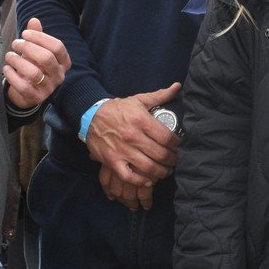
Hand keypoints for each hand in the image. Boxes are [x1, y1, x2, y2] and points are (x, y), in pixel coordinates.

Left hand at [4, 17, 70, 108]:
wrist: (26, 92)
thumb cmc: (33, 65)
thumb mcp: (35, 50)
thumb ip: (36, 36)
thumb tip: (34, 20)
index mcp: (63, 62)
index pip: (57, 46)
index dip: (40, 37)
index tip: (25, 33)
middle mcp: (59, 76)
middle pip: (46, 58)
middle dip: (27, 48)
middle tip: (15, 43)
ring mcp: (49, 88)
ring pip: (33, 73)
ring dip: (17, 61)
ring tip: (9, 56)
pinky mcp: (36, 98)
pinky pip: (23, 86)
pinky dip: (11, 75)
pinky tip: (6, 68)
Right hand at [87, 82, 182, 209]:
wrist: (91, 115)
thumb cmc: (118, 109)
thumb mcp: (138, 99)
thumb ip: (160, 95)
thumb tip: (177, 86)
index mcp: (141, 121)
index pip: (167, 137)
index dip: (176, 144)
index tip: (177, 146)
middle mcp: (133, 137)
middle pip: (160, 154)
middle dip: (172, 160)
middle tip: (174, 161)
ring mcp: (122, 150)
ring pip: (148, 167)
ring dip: (161, 172)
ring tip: (166, 171)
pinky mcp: (112, 161)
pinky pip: (129, 176)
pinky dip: (141, 181)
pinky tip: (149, 180)